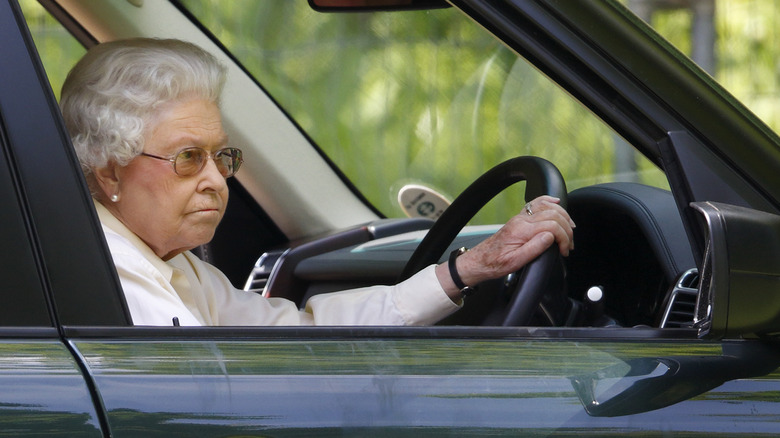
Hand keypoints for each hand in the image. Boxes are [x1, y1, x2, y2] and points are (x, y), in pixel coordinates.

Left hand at [435, 195, 574, 298]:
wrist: (480, 261)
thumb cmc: (496, 263)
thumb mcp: (515, 262)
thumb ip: (534, 248)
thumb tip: (551, 236)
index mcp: (522, 231)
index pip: (552, 226)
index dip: (564, 238)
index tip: (564, 251)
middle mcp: (521, 220)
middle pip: (553, 215)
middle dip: (567, 229)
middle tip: (569, 245)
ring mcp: (520, 217)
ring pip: (547, 207)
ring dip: (563, 216)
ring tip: (570, 230)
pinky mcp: (520, 219)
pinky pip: (536, 204)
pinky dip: (548, 201)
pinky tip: (556, 203)